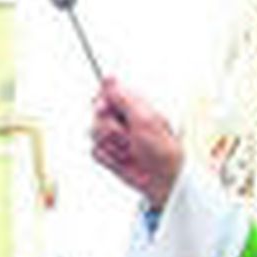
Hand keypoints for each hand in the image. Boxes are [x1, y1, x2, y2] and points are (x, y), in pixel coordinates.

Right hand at [91, 78, 181, 210]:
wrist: (163, 179)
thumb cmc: (162, 149)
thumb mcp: (144, 119)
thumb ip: (123, 98)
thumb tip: (109, 77)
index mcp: (134, 106)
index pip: (107, 93)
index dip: (103, 100)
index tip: (106, 108)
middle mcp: (123, 120)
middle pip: (97, 113)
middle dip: (110, 127)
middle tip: (126, 134)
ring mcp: (114, 138)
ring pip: (93, 133)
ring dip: (112, 144)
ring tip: (130, 150)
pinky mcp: (108, 155)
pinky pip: (95, 152)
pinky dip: (109, 158)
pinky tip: (124, 160)